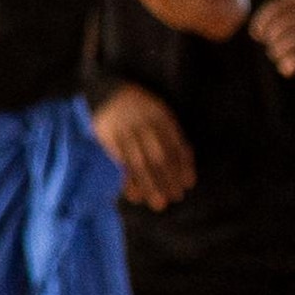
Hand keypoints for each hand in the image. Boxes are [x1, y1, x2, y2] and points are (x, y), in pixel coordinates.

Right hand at [93, 84, 194, 209]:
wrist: (107, 92)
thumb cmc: (139, 107)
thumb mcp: (159, 112)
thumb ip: (170, 134)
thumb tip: (184, 165)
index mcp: (161, 117)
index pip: (176, 145)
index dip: (183, 165)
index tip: (187, 184)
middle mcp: (144, 124)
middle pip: (159, 157)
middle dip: (168, 179)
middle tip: (174, 198)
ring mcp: (125, 131)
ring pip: (140, 163)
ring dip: (150, 185)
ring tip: (158, 203)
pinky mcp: (107, 137)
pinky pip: (120, 162)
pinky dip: (127, 180)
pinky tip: (133, 194)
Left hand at [256, 0, 294, 75]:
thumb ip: (279, 10)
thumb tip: (255, 33)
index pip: (278, 7)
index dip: (263, 22)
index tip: (256, 34)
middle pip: (288, 25)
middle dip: (274, 39)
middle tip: (271, 47)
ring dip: (283, 52)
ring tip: (276, 57)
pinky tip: (286, 69)